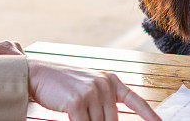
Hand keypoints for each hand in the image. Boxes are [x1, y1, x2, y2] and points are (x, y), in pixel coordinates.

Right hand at [27, 59, 160, 120]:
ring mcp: (91, 92)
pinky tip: (71, 116)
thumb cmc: (64, 84)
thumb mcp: (89, 88)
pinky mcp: (77, 101)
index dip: (150, 115)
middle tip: (86, 116)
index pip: (135, 100)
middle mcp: (104, 84)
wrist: (39, 73)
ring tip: (75, 112)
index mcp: (111, 80)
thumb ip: (104, 102)